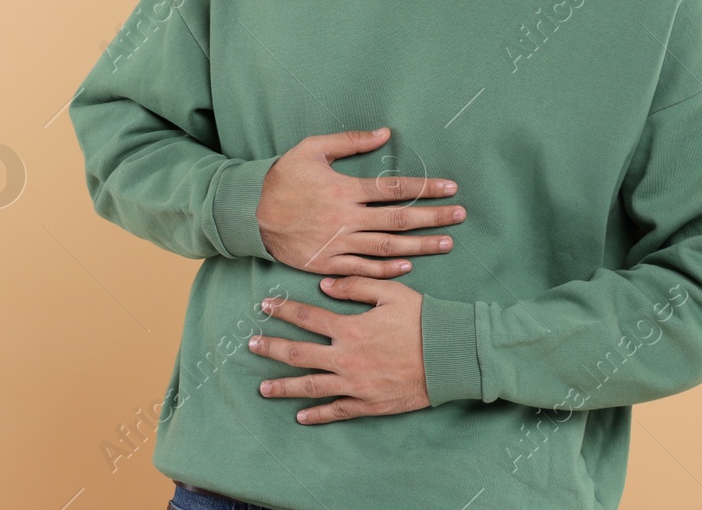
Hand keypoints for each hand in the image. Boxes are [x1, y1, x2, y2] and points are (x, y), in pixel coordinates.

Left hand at [248, 276, 429, 422]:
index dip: (283, 311)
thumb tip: (324, 285)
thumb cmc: (423, 319)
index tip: (265, 307)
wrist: (451, 355)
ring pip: (310, 387)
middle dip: (271, 349)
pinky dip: (317, 415)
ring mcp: (355, 384)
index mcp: (350, 328)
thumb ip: (355, 286)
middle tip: (251, 346)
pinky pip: (337, 411)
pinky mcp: (369, 404)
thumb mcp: (390, 292)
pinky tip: (300, 416)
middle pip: (298, 354)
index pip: (307, 318)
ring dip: (283, 387)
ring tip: (263, 388)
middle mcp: (346, 358)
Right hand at [256, 127, 465, 277]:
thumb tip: (384, 133)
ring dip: (419, 246)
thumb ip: (349, 141)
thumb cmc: (283, 177)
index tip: (451, 188)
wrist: (250, 213)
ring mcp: (338, 244)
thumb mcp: (312, 148)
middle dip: (433, 218)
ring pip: (387, 247)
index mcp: (344, 189)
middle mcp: (346, 218)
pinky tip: (408, 265)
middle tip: (460, 216)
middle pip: (398, 220)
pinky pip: (363, 269)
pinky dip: (387, 269)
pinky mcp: (328, 263)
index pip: (394, 189)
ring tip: (446, 243)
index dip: (426, 188)